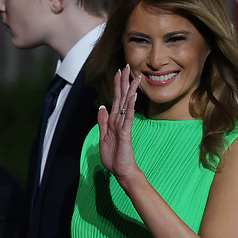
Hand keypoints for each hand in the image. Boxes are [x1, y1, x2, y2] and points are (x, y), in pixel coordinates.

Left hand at [97, 64, 141, 181]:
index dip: (117, 85)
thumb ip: (103, 121)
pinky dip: (130, 106)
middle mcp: (120, 120)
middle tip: (127, 66)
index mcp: (114, 120)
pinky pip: (128, 117)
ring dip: (130, 90)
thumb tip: (102, 106)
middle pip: (122, 97)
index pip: (116, 99)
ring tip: (134, 77)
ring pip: (127, 104)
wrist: (121, 171)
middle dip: (124, 82)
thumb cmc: (113, 156)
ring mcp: (124, 125)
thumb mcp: (103, 136)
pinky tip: (133, 96)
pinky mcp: (126, 132)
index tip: (118, 72)